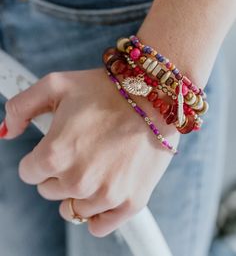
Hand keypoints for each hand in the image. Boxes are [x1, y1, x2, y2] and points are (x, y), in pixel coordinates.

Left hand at [3, 69, 178, 236]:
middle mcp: (78, 179)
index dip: (42, 156)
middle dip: (60, 171)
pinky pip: (99, 225)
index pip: (28, 172)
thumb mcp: (58, 84)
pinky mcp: (129, 202)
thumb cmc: (109, 89)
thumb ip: (22, 106)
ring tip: (99, 161)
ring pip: (73, 207)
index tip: (59, 146)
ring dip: (80, 188)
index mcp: (55, 154)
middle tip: (83, 147)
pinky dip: (98, 212)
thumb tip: (7, 130)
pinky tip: (105, 187)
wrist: (155, 96)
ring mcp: (106, 194)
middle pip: (50, 189)